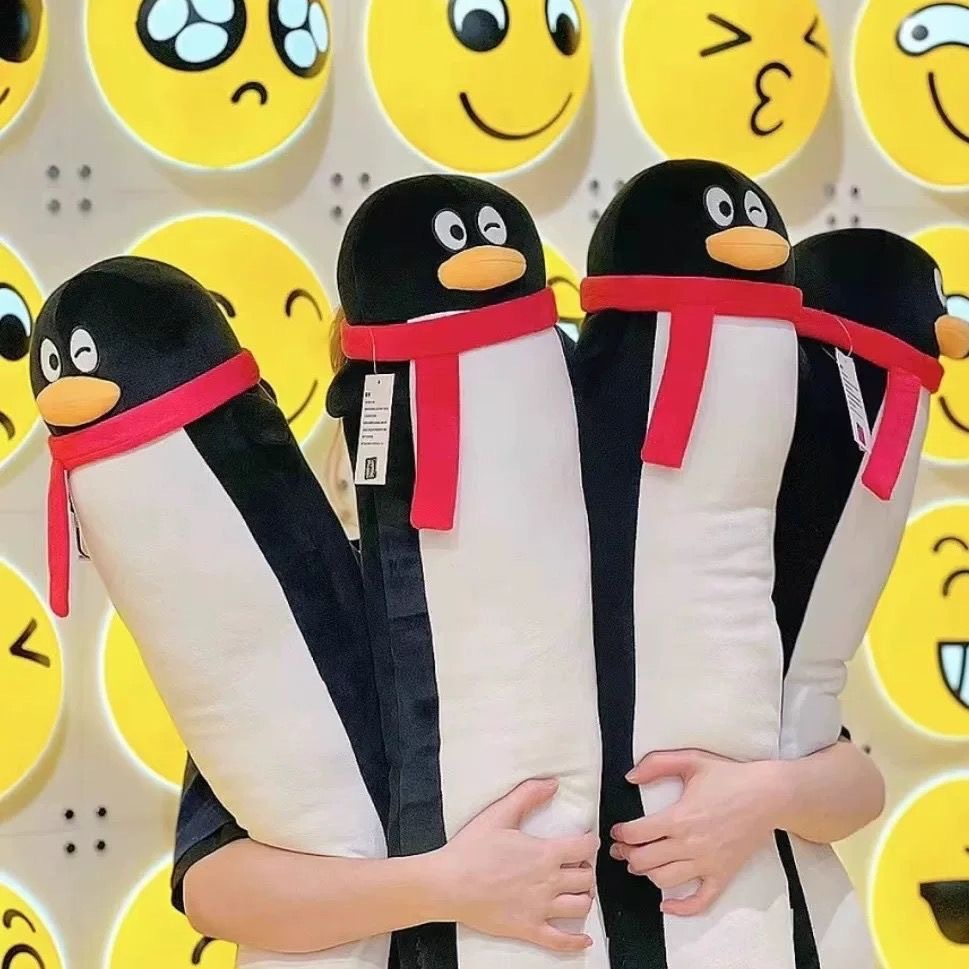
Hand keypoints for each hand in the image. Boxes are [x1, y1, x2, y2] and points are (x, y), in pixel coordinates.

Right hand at [432, 779, 598, 951]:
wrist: (448, 884)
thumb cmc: (471, 849)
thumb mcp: (499, 813)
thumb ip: (527, 795)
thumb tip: (553, 783)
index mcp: (545, 853)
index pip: (585, 848)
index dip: (589, 842)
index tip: (585, 841)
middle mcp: (549, 882)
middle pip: (587, 878)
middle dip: (587, 869)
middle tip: (577, 865)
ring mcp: (540, 909)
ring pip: (580, 906)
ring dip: (584, 897)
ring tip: (577, 891)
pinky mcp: (528, 929)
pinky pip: (560, 941)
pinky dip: (576, 942)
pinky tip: (584, 939)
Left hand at [609, 750, 780, 916]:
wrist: (769, 795)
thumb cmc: (730, 776)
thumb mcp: (691, 759)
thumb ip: (656, 764)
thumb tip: (630, 777)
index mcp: (679, 817)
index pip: (637, 834)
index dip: (621, 834)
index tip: (617, 832)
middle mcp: (690, 844)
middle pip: (645, 861)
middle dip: (628, 855)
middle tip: (622, 848)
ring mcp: (707, 863)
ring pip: (665, 881)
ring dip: (647, 874)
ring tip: (641, 864)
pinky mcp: (723, 875)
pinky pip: (700, 901)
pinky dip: (681, 908)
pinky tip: (666, 905)